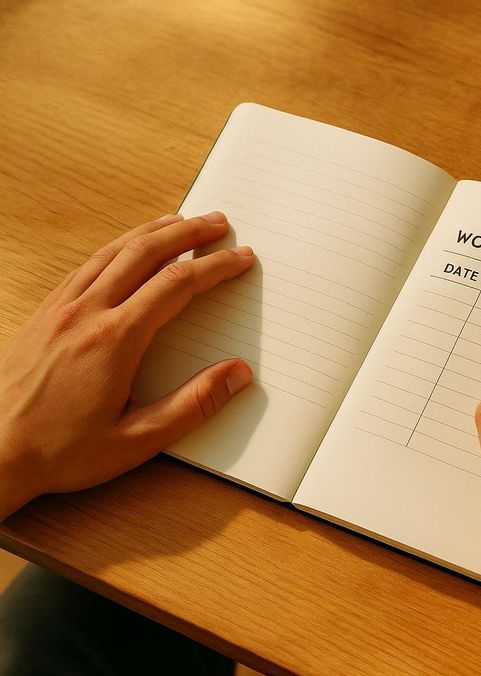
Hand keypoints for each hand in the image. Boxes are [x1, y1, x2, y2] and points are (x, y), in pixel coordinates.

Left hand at [0, 212, 254, 519]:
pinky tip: (127, 248)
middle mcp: (86, 313)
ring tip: (181, 222)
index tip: (240, 257)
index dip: (215, 267)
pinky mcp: (43, 314)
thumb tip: (238, 374)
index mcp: (115, 340)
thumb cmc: (61, 452)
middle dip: (188, 233)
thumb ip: (193, 405)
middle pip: (145, 254)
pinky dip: (117, 247)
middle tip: (219, 222)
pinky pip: (86, 266)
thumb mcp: (138, 440)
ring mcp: (60, 309)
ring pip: (113, 252)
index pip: (176, 285)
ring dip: (152, 232)